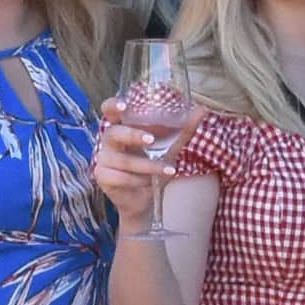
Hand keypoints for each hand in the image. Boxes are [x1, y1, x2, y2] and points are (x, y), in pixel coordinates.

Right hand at [93, 95, 196, 225]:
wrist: (147, 199)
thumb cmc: (154, 166)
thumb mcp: (171, 148)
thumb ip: (184, 130)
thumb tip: (202, 110)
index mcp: (122, 127)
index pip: (109, 110)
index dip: (113, 106)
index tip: (124, 106)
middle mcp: (109, 140)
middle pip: (113, 132)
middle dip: (133, 135)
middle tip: (152, 140)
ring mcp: (103, 159)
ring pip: (122, 160)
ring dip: (147, 165)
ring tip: (167, 170)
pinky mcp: (102, 177)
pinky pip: (119, 177)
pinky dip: (138, 180)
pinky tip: (150, 182)